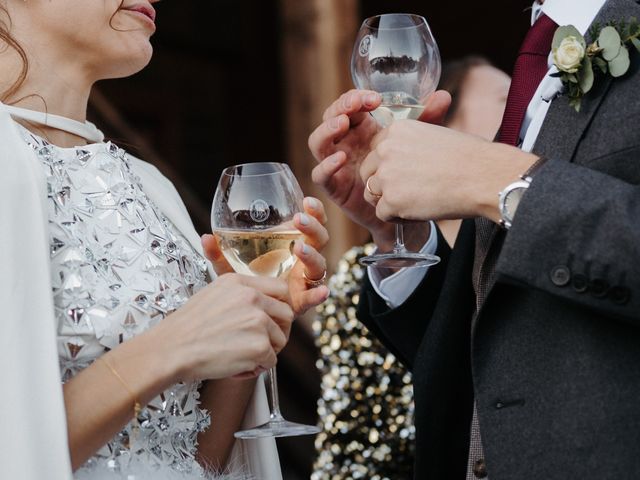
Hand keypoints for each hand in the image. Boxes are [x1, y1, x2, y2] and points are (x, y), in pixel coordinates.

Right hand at [160, 273, 293, 381]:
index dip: (280, 307)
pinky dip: (256, 369)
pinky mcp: (260, 345)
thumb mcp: (212, 295)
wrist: (170, 350)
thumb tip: (260, 306)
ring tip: (241, 357)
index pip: (280, 289)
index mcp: (240, 283)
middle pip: (286, 314)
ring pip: (280, 340)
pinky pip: (271, 361)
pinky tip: (236, 367)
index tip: (274, 319)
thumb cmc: (186, 329)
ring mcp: (258, 321)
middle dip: (278, 331)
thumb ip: (239, 295)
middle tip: (262, 343)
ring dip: (266, 352)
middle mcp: (252, 297)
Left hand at [202, 197, 329, 316]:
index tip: (307, 201)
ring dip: (312, 255)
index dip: (314, 211)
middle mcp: (302, 260)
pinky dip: (319, 294)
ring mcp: (304, 280)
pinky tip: (321, 292)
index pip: (309, 223)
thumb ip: (218, 253)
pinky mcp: (301, 300)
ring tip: (299, 250)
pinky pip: (313, 296)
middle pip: (319, 239)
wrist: (246, 313)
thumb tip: (204, 237)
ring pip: (318, 265)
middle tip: (299, 220)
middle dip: (313, 227)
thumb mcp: (229, 266)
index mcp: (290, 244)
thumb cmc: (245, 283)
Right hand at [308, 89, 450, 249]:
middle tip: (356, 104)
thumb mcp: (417, 143)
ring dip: (327, 131)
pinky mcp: (334, 187)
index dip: (356, 97)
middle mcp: (345, 143)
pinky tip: (339, 159)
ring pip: (318, 142)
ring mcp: (337, 164)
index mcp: (361, 129)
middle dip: (341, 108)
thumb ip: (428, 119)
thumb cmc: (410, 174)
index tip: (375, 98)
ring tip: (342, 124)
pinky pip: (320, 175)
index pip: (350, 106)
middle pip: (330, 118)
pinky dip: (326, 165)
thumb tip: (443, 95)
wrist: (407, 210)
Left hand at [360, 120, 537, 222]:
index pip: (375, 150)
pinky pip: (382, 213)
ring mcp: (387, 175)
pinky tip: (419, 211)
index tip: (408, 172)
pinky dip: (398, 217)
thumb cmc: (468, 158)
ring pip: (371, 193)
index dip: (388, 165)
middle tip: (411, 190)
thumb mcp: (434, 135)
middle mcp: (386, 149)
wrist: (484, 176)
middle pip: (367, 172)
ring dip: (390, 201)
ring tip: (416, 201)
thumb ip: (409, 143)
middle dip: (384, 184)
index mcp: (396, 130)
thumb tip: (398, 157)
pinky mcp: (392, 200)